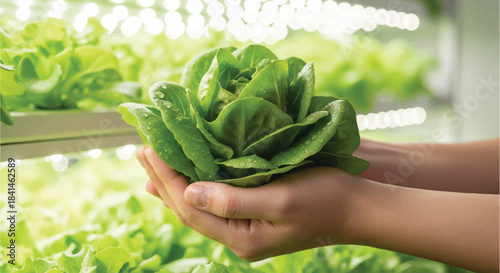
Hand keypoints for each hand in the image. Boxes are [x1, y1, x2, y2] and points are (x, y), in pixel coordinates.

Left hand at [136, 146, 365, 260]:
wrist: (356, 207)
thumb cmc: (325, 199)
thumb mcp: (280, 200)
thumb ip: (233, 200)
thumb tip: (189, 191)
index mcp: (241, 237)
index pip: (190, 208)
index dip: (167, 178)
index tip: (149, 149)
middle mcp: (238, 236)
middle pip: (189, 208)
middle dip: (164, 179)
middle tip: (142, 149)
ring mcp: (245, 227)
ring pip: (199, 205)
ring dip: (176, 182)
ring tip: (153, 162)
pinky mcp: (253, 214)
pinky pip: (214, 200)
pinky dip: (196, 184)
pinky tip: (186, 176)